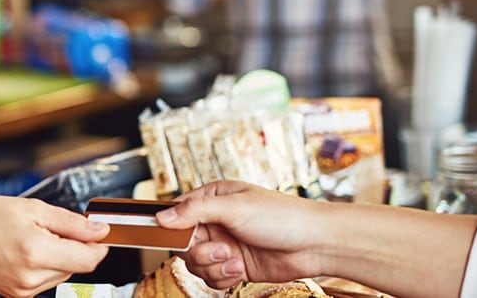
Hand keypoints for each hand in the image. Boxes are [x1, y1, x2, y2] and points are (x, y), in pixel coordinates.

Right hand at [0, 196, 109, 296]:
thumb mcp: (29, 208)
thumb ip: (70, 222)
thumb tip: (99, 230)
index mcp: (36, 251)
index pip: (89, 259)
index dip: (97, 243)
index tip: (94, 229)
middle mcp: (31, 277)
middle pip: (77, 266)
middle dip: (72, 246)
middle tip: (48, 225)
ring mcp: (23, 290)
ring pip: (61, 274)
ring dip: (57, 256)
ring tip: (30, 236)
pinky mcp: (16, 295)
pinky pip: (43, 280)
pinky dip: (42, 265)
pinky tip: (22, 250)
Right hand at [155, 180, 325, 288]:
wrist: (314, 244)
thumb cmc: (281, 216)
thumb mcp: (234, 207)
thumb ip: (195, 211)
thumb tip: (162, 217)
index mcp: (212, 199)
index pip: (177, 213)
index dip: (172, 228)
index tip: (172, 238)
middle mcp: (215, 222)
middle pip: (183, 244)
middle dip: (200, 252)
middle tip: (221, 249)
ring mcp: (224, 245)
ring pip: (196, 264)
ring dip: (214, 266)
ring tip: (235, 259)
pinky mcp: (233, 266)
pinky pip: (211, 278)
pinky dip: (222, 277)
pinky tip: (240, 270)